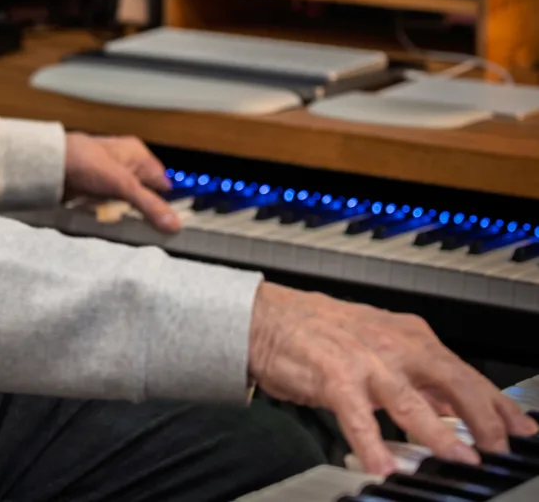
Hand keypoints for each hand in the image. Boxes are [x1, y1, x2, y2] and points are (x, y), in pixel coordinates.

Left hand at [64, 133, 179, 232]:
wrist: (51, 165)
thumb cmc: (87, 162)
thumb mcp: (123, 185)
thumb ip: (149, 205)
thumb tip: (174, 224)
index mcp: (139, 155)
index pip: (163, 183)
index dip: (167, 203)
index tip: (170, 226)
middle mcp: (127, 164)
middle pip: (145, 194)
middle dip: (144, 211)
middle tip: (147, 229)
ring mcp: (110, 177)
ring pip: (127, 202)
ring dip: (126, 215)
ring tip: (126, 226)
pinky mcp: (95, 189)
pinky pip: (110, 206)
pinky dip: (110, 215)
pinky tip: (109, 221)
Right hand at [248, 281, 536, 475]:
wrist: (269, 317)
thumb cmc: (325, 334)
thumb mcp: (383, 345)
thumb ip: (422, 377)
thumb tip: (462, 410)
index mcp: (410, 336)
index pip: (466, 372)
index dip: (499, 405)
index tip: (525, 432)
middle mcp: (393, 344)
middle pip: (451, 379)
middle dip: (483, 417)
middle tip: (502, 448)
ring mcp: (364, 360)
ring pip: (409, 400)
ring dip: (438, 433)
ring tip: (459, 459)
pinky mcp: (332, 376)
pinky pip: (355, 415)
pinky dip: (370, 442)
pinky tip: (380, 466)